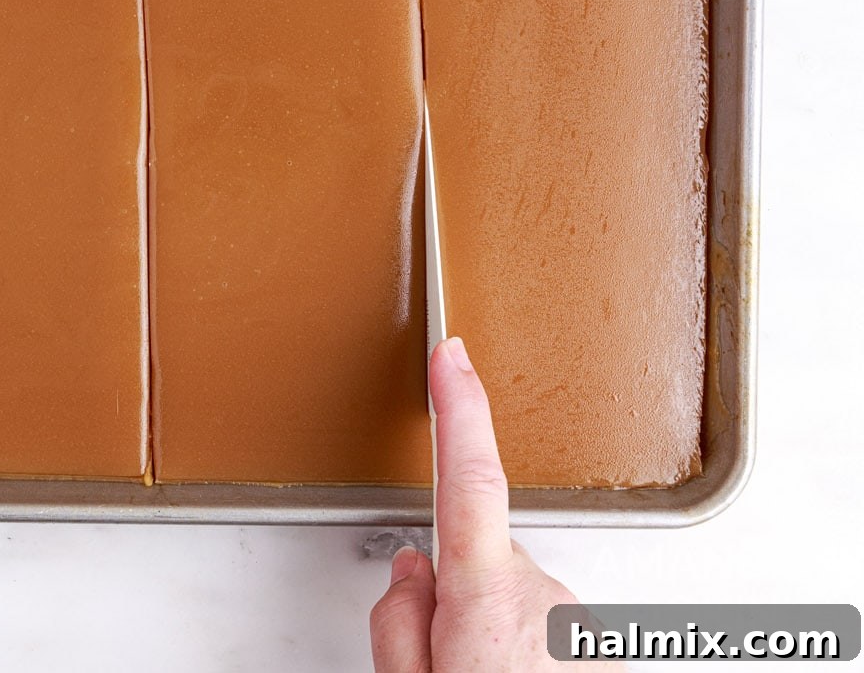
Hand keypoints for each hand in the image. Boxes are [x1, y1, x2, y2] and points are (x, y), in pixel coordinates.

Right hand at [370, 337, 624, 671]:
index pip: (467, 478)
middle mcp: (543, 597)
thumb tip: (413, 573)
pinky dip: (520, 654)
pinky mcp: (598, 645)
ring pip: (507, 602)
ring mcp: (577, 622)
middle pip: (471, 565)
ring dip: (486, 637)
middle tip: (435, 669)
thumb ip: (400, 622)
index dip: (458, 408)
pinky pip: (541, 629)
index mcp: (485, 599)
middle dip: (444, 601)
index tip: (453, 356)